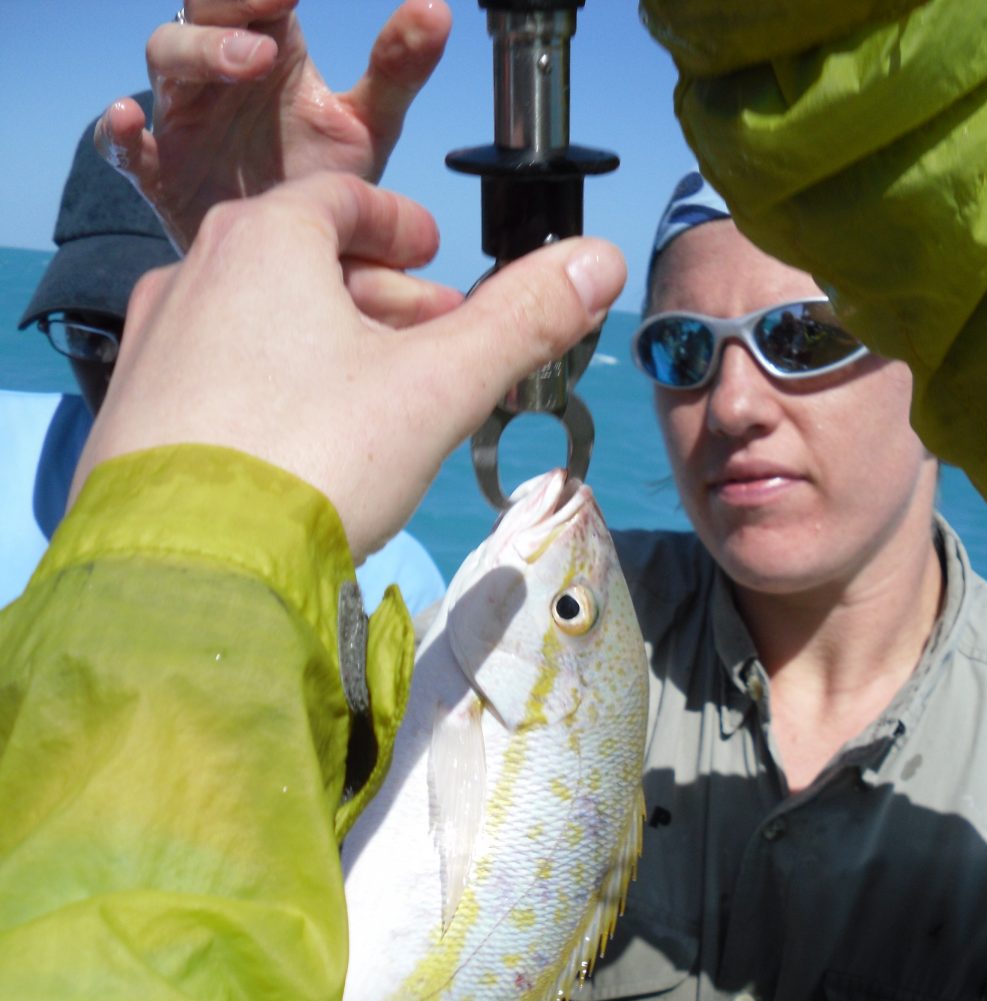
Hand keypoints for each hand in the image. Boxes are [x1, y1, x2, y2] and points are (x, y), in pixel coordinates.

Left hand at [72, 173, 624, 559]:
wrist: (189, 566)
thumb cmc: (315, 457)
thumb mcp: (438, 387)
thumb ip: (521, 321)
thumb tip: (602, 261)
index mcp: (265, 239)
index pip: (342, 198)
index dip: (399, 222)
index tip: (435, 253)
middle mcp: (195, 272)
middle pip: (302, 260)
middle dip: (377, 294)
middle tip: (432, 336)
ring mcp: (156, 343)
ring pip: (258, 318)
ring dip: (325, 339)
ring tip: (378, 393)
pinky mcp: (134, 412)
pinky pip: (217, 372)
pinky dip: (270, 382)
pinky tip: (304, 439)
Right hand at [96, 0, 450, 250]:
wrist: (296, 262)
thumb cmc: (321, 180)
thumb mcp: (368, 124)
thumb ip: (398, 69)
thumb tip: (436, 9)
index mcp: (269, 46)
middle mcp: (220, 72)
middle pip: (206, 8)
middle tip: (281, 1)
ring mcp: (185, 118)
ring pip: (168, 58)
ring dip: (203, 51)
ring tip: (253, 58)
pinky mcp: (160, 171)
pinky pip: (122, 145)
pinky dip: (117, 131)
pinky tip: (125, 117)